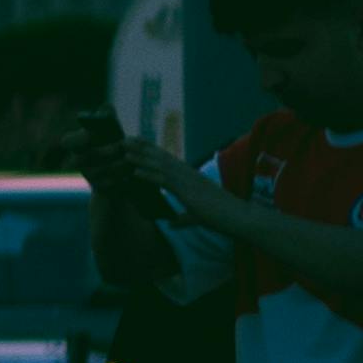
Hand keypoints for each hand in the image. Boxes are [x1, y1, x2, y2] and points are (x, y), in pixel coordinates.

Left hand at [118, 138, 246, 241]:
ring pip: (160, 166)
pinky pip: (165, 181)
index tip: (136, 143)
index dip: (151, 151)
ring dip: (140, 157)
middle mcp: (188, 175)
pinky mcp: (189, 192)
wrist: (239, 218)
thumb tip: (171, 224)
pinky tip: (135, 172)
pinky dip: (149, 176)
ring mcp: (188, 182)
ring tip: (123, 150)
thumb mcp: (197, 217)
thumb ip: (182, 219)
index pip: (167, 160)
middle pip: (161, 158)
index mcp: (190, 177)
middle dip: (141, 148)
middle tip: (124, 138)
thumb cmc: (222, 217)